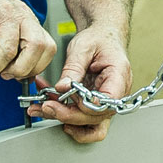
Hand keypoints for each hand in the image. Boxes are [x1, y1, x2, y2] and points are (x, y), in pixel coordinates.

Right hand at [0, 0, 54, 80]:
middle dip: (20, 70)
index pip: (47, 47)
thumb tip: (17, 75)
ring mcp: (2, 13)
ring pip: (7, 52)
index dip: (36, 67)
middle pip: (36, 48)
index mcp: (27, 19)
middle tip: (3, 76)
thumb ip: (9, 47)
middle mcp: (19, 14)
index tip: (18, 76)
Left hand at [29, 28, 130, 142]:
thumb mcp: (83, 46)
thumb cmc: (99, 39)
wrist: (103, 37)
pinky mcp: (95, 105)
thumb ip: (73, 68)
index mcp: (119, 77)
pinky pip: (83, 120)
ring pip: (89, 125)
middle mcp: (116, 94)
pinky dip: (65, 116)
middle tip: (47, 105)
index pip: (107, 102)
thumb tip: (63, 87)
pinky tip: (51, 108)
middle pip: (95, 117)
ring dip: (64, 119)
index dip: (86, 105)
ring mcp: (106, 103)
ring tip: (43, 108)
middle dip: (68, 114)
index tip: (68, 96)